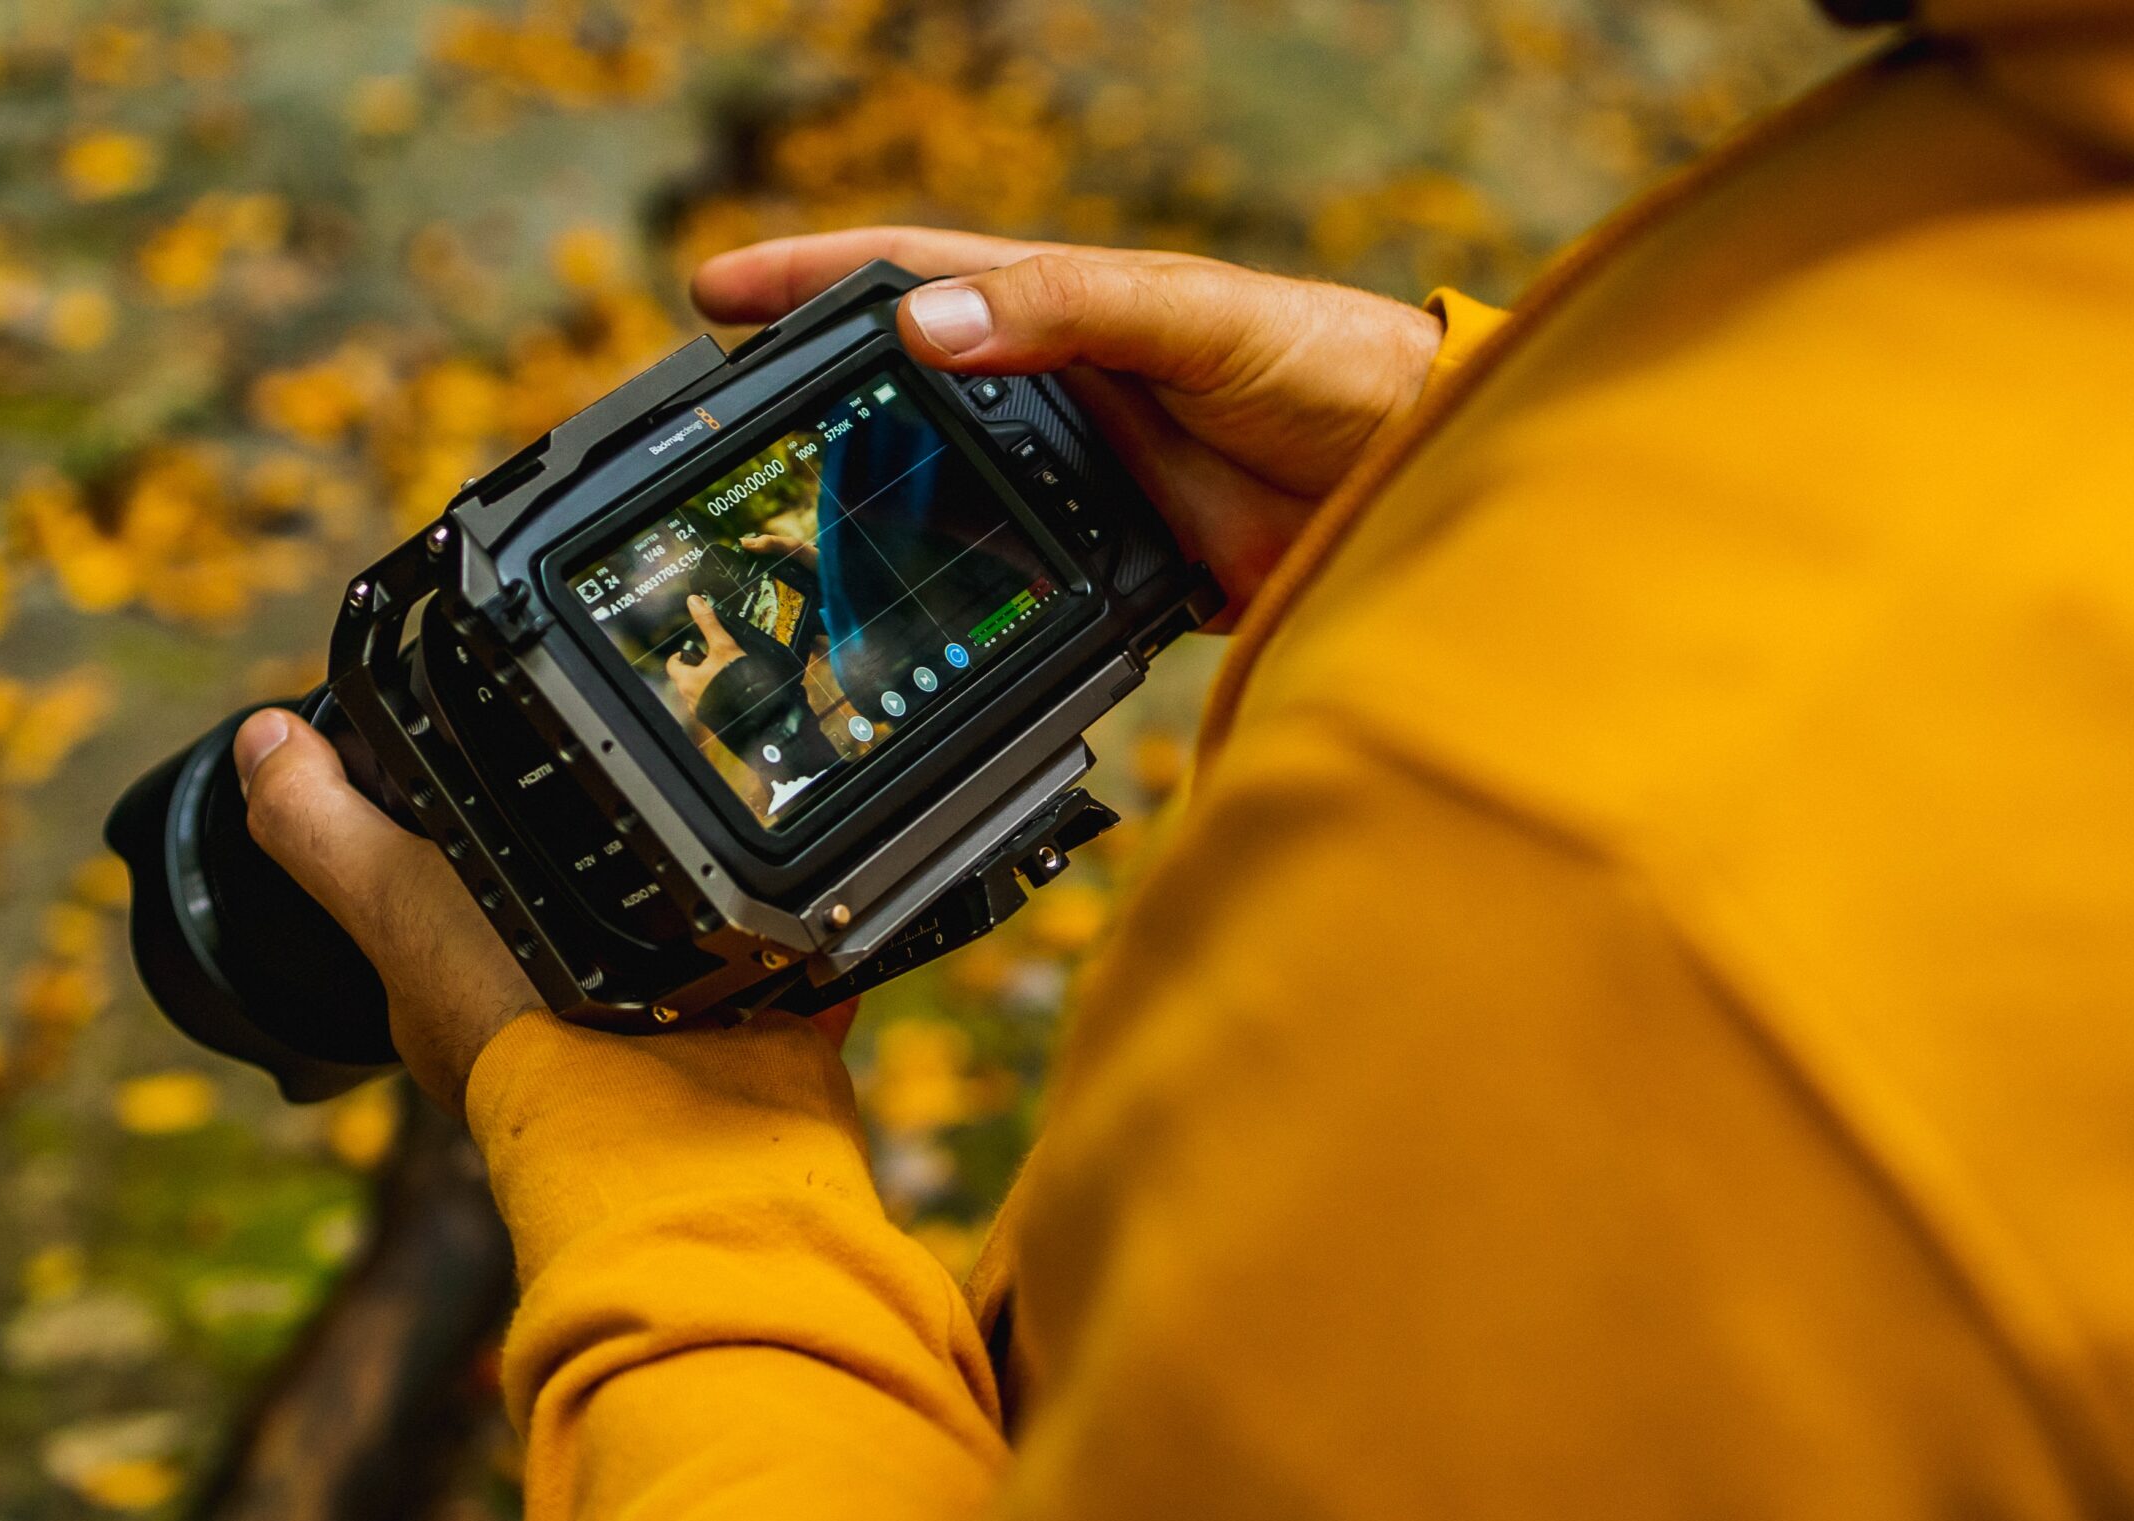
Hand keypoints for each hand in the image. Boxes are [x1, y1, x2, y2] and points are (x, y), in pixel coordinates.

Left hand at [233, 707, 864, 1112]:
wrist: (676, 1120)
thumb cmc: (526, 1025)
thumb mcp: (395, 901)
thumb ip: (320, 828)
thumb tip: (258, 742)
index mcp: (466, 1000)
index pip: (443, 906)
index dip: (448, 846)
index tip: (487, 777)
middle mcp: (559, 1027)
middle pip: (563, 924)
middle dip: (587, 872)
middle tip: (620, 785)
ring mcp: (662, 1041)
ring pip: (671, 952)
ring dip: (691, 906)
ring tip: (716, 825)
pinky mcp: (754, 1041)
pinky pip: (768, 978)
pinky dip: (777, 946)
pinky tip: (793, 894)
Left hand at [663, 594, 745, 719]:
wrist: (758, 715)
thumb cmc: (737, 682)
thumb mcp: (724, 646)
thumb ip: (709, 624)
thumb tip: (694, 601)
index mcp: (686, 681)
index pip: (673, 663)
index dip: (683, 654)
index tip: (696, 649)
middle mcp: (690, 699)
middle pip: (688, 677)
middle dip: (700, 668)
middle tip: (717, 659)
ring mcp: (704, 712)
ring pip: (701, 692)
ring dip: (711, 683)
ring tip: (729, 674)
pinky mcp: (718, 721)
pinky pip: (714, 705)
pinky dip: (721, 697)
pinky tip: (736, 690)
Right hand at [693, 227, 1446, 614]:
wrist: (1416, 473)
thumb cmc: (1325, 359)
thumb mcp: (1190, 312)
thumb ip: (1069, 308)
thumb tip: (928, 326)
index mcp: (1066, 311)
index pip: (913, 282)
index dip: (814, 281)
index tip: (718, 292)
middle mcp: (1062, 395)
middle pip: (911, 399)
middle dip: (818, 411)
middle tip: (731, 437)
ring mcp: (1089, 484)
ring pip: (954, 500)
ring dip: (880, 520)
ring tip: (795, 544)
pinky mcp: (1124, 567)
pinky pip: (1023, 588)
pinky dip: (969, 606)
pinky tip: (921, 626)